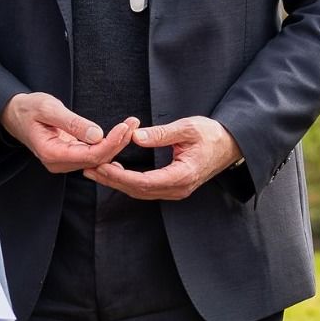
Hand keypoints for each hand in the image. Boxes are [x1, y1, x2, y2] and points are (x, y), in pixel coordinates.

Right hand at [1, 92, 135, 173]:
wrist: (14, 113)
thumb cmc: (28, 108)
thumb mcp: (48, 108)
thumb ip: (72, 122)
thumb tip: (97, 134)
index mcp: (52, 153)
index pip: (90, 155)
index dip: (111, 143)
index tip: (125, 127)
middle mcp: (58, 163)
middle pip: (96, 159)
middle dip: (117, 143)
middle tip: (133, 123)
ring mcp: (63, 162)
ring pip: (96, 158)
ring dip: (115, 144)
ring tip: (130, 126)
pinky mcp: (69, 156)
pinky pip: (92, 155)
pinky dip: (107, 146)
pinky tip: (121, 137)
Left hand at [84, 116, 239, 199]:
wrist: (230, 146)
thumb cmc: (212, 135)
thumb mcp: (188, 128)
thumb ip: (161, 134)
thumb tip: (135, 136)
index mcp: (182, 175)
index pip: (143, 182)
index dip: (119, 176)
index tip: (101, 165)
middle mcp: (177, 188)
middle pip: (137, 190)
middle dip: (111, 180)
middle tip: (88, 168)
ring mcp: (175, 190)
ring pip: (140, 192)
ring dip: (116, 182)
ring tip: (94, 171)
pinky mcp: (173, 186)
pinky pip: (146, 189)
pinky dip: (127, 182)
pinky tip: (113, 173)